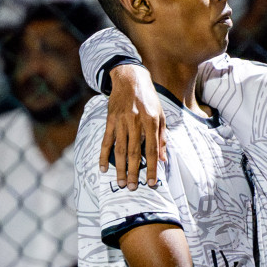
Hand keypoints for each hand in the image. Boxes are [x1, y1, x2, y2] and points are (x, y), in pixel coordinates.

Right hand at [99, 63, 164, 189]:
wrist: (130, 78)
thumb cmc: (149, 99)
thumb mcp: (161, 115)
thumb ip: (162, 137)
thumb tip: (163, 159)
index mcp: (151, 121)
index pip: (152, 150)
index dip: (151, 167)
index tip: (151, 182)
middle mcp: (136, 122)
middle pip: (133, 152)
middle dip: (133, 172)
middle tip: (133, 188)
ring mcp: (121, 121)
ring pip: (119, 149)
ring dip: (119, 168)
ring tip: (120, 182)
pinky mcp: (110, 119)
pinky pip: (106, 140)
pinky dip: (103, 155)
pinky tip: (103, 168)